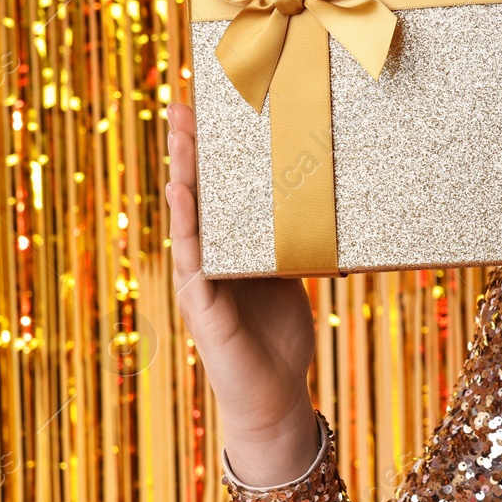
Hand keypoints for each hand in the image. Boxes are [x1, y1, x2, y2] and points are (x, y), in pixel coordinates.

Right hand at [165, 102, 322, 484]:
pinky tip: (183, 204)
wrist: (275, 394)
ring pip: (188, 225)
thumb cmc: (281, 334)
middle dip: (187, 153)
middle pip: (195, 198)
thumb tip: (323, 199)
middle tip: (181, 107)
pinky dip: (189, 232)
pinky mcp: (205, 310)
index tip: (205, 109)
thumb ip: (293, 240)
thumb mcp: (292, 274)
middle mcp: (208, 260)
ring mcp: (201, 284)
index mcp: (229, 248)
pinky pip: (195, 265)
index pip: (215, 192)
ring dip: (181, 183)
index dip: (208, 153)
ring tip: (179, 143)